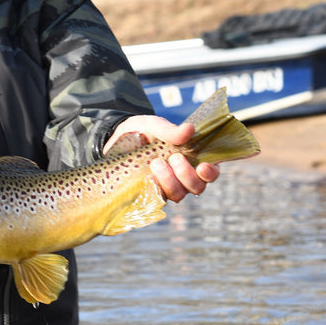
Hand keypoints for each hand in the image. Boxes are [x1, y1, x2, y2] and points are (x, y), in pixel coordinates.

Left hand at [104, 115, 218, 202]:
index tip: (203, 166)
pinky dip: (155, 189)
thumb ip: (170, 130)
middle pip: (197, 187)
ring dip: (170, 181)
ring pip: (178, 195)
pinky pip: (158, 199)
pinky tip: (148, 177)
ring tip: (156, 163)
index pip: (210, 172)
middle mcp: (181, 176)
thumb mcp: (153, 125)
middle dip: (187, 174)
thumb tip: (190, 129)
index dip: (211, 173)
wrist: (114, 140)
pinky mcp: (149, 193)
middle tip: (173, 157)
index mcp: (190, 158)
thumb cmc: (140, 131)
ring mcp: (166, 186)